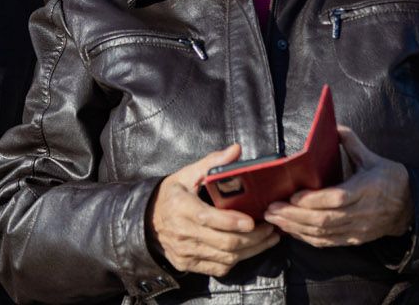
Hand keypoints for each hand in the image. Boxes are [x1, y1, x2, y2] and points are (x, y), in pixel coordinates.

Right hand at [147, 144, 279, 276]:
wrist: (148, 220)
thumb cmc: (172, 195)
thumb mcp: (187, 174)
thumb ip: (213, 162)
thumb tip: (236, 150)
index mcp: (181, 207)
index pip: (210, 218)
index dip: (233, 222)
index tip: (253, 220)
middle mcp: (183, 233)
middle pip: (224, 243)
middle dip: (253, 239)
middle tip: (270, 229)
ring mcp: (185, 252)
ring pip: (225, 258)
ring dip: (251, 251)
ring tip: (267, 239)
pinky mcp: (188, 264)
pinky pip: (218, 268)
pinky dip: (236, 260)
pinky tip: (249, 249)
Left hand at [262, 128, 411, 247]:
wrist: (410, 207)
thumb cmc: (389, 178)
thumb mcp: (373, 158)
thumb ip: (352, 142)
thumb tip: (332, 126)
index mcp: (367, 189)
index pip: (337, 198)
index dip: (314, 200)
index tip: (293, 196)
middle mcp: (362, 212)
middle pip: (325, 219)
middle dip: (295, 216)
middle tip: (271, 209)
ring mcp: (358, 229)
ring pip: (323, 234)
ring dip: (296, 228)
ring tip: (274, 219)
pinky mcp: (354, 240)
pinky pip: (327, 242)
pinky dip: (306, 238)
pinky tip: (290, 230)